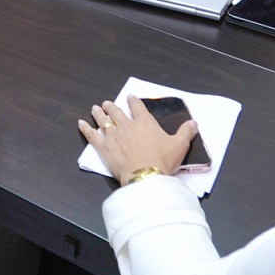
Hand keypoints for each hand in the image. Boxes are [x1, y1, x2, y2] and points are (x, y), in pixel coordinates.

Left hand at [78, 96, 196, 179]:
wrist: (145, 176)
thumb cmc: (162, 160)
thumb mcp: (179, 146)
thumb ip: (186, 132)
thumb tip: (194, 123)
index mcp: (145, 122)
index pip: (138, 107)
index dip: (134, 101)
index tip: (130, 98)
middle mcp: (127, 125)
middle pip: (117, 112)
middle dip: (112, 106)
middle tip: (107, 103)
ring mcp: (113, 135)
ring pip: (104, 120)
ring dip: (99, 113)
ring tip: (96, 108)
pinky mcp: (103, 148)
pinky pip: (91, 135)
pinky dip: (85, 128)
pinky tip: (80, 123)